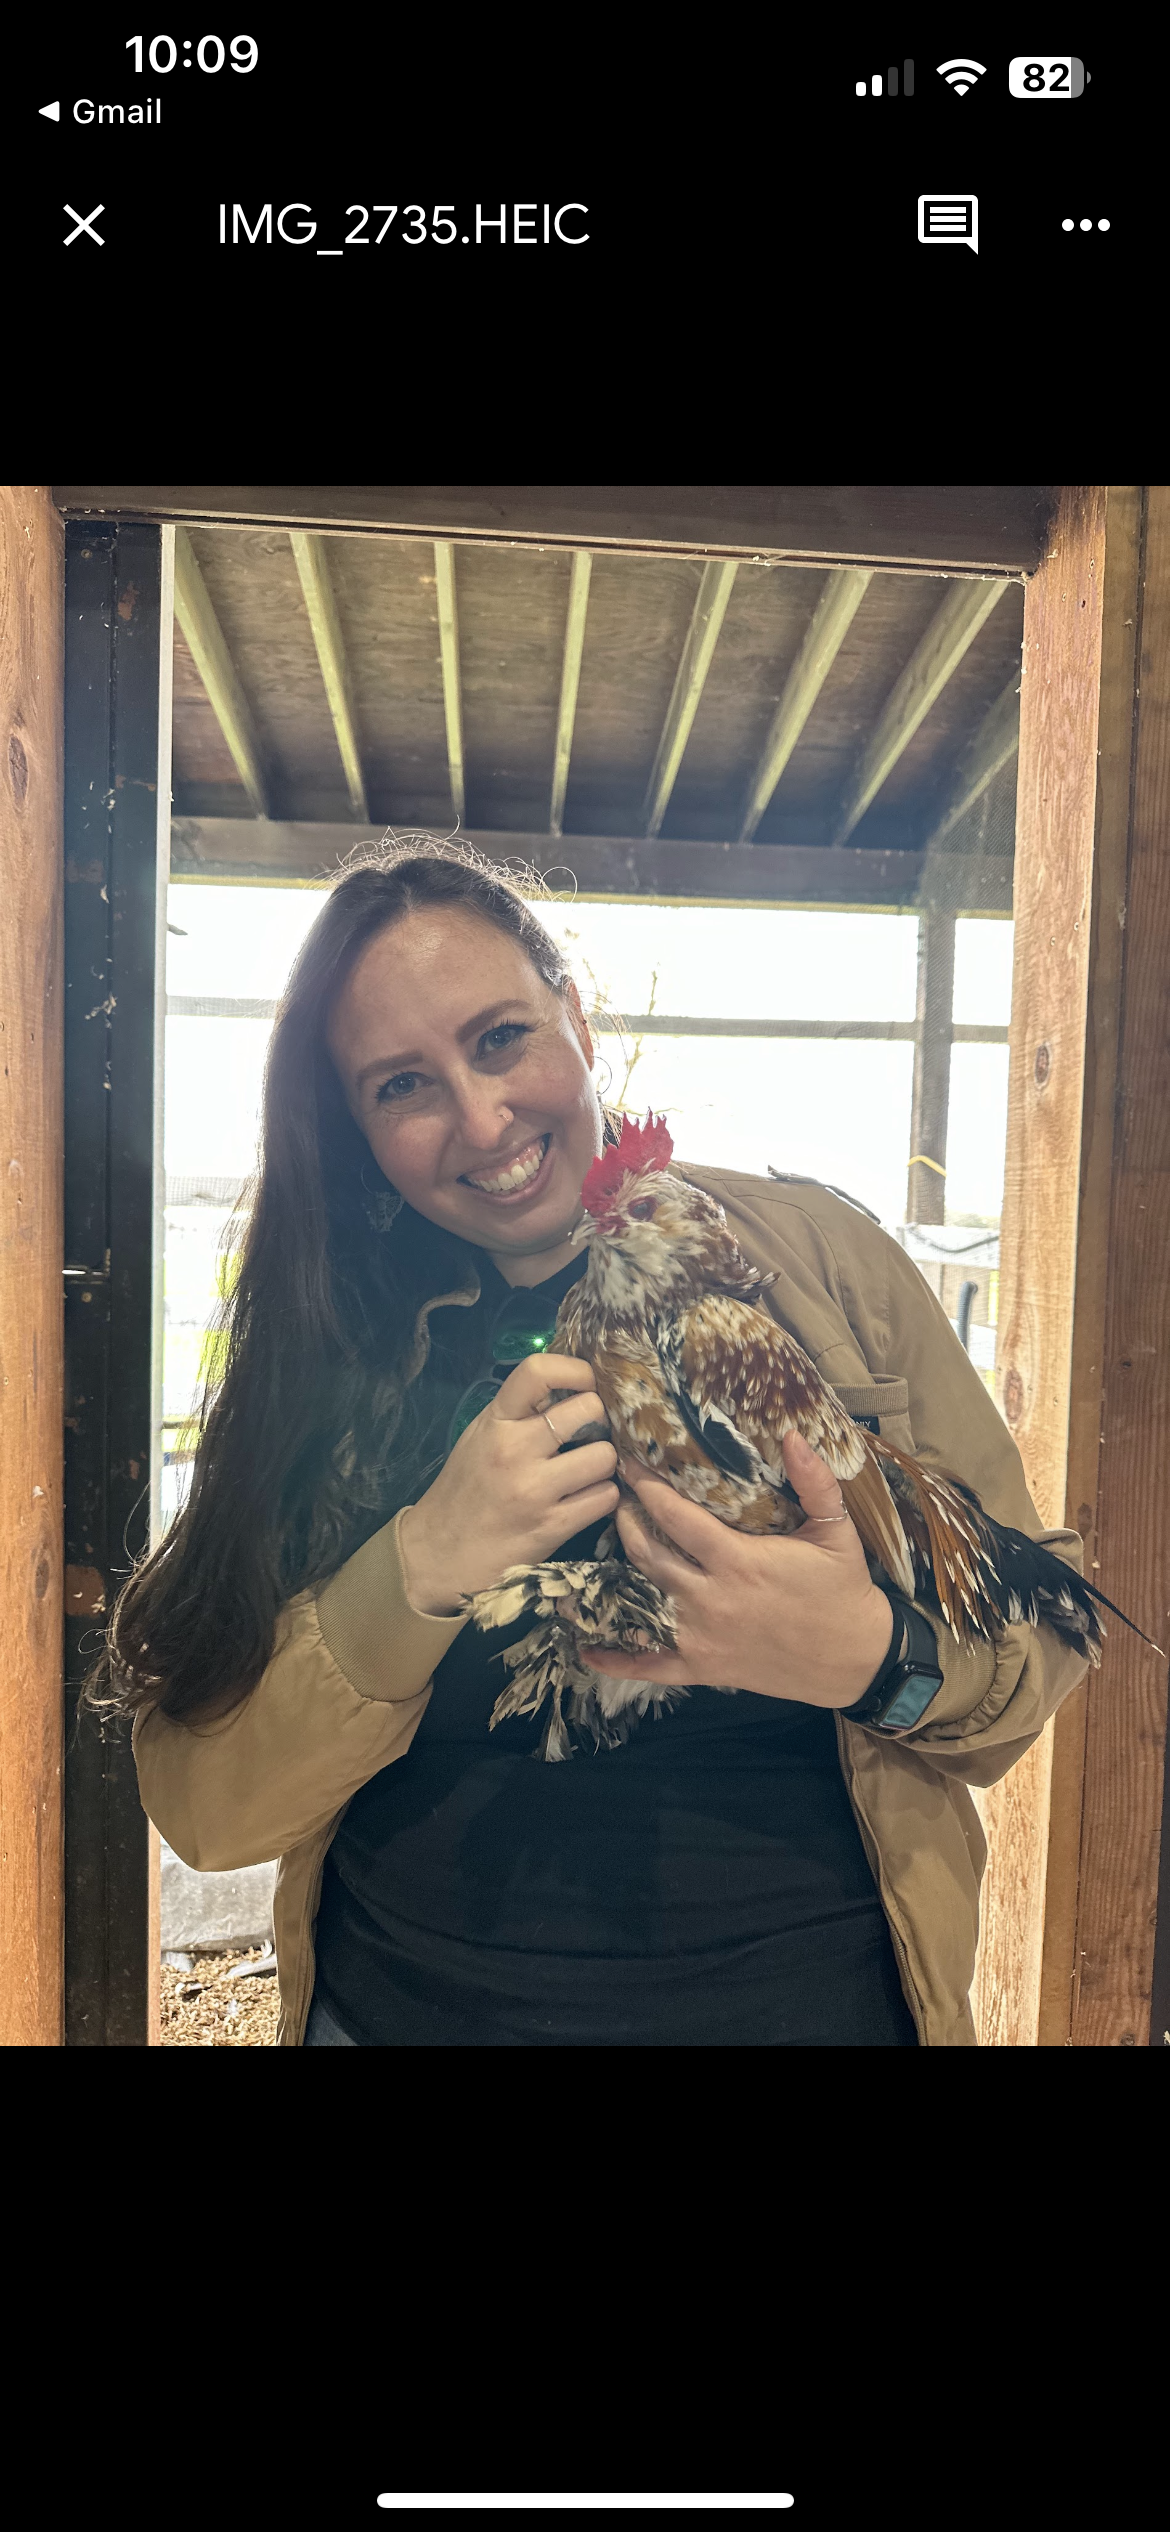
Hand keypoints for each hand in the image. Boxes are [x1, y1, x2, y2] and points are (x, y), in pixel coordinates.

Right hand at [398, 1353, 618, 1615]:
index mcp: (495, 1421)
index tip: (586, 1383)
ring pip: (605, 1455)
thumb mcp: (479, 1438)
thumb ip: (518, 1413)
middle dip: (598, 1422)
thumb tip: (568, 1388)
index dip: (575, 1370)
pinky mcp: (552, 1526)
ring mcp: (534, 1489)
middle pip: (589, 1409)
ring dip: (602, 1465)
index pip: (538, 1371)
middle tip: (588, 1437)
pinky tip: (584, 1501)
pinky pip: (605, 1497)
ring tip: (585, 1474)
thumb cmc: (463, 1492)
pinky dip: (601, 1498)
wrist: (438, 1555)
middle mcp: (514, 1449)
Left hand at [583, 1431, 894, 1708]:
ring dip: (616, 1574)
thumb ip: (814, 1481)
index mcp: (737, 1561)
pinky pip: (651, 1666)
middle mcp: (710, 1598)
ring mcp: (702, 1637)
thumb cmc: (844, 1590)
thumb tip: (792, 1434)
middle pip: (647, 1554)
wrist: (856, 1659)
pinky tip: (589, 1651)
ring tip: (606, 1545)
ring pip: (640, 1601)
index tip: (627, 1464)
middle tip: (617, 1498)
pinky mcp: (703, 1668)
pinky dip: (618, 1661)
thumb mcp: (836, 1530)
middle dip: (626, 1522)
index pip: (675, 1517)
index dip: (646, 1488)